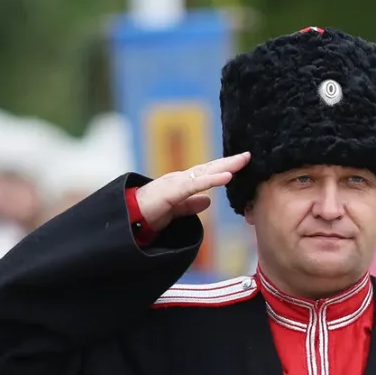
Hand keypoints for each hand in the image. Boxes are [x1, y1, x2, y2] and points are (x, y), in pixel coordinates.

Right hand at [135, 152, 250, 231]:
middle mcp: (180, 179)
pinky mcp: (171, 192)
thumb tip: (209, 200)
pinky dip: (211, 180)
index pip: (207, 174)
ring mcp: (175, 183)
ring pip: (204, 172)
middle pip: (209, 168)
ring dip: (225, 166)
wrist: (127, 219)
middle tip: (248, 155)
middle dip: (229, 162)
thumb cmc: (148, 214)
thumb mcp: (175, 210)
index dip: (224, 168)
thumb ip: (191, 205)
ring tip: (242, 161)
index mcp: (182, 184)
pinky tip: (226, 176)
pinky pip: (195, 184)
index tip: (242, 163)